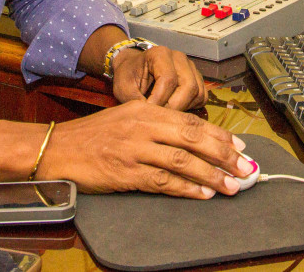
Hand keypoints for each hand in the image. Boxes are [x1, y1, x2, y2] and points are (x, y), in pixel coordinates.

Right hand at [35, 100, 255, 197]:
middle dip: (224, 155)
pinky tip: (203, 194)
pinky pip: (163, 181)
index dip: (219, 135)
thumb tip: (192, 139)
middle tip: (245, 169)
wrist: (58, 149)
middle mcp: (144, 125)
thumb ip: (156, 123)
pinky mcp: (126, 172)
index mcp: (147, 109)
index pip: (191, 121)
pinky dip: (186, 188)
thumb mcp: (127, 117)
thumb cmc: (94, 135)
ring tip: (231, 186)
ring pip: (182, 160)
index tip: (240, 147)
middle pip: (194, 138)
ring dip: (211, 174)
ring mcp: (135, 149)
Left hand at [111, 44, 207, 109]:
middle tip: (160, 117)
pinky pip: (202, 96)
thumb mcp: (124, 89)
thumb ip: (136, 102)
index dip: (160, 101)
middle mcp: (179, 58)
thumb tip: (152, 119)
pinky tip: (175, 109)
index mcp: (160, 54)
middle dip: (174, 107)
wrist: (133, 69)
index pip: (168, 80)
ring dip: (184, 108)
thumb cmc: (128, 77)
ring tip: (166, 113)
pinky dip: (191, 107)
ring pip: (198, 93)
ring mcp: (191, 67)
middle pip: (189, 86)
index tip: (149, 112)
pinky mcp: (197, 78)